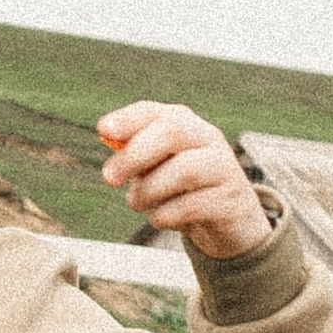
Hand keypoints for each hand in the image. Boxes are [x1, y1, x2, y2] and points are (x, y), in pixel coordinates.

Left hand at [95, 103, 271, 258]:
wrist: (228, 220)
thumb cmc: (183, 189)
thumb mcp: (156, 169)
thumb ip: (134, 155)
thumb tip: (109, 140)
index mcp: (184, 125)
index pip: (154, 112)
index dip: (128, 119)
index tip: (104, 130)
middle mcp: (206, 138)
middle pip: (171, 132)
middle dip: (134, 155)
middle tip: (109, 178)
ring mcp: (222, 167)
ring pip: (183, 170)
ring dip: (149, 190)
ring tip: (137, 204)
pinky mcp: (229, 199)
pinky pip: (192, 206)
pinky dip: (166, 215)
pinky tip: (160, 218)